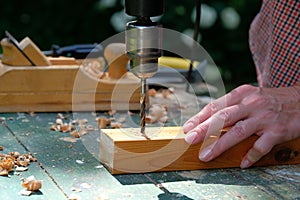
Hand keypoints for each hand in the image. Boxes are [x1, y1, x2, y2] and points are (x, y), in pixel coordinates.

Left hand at [183, 84, 299, 167]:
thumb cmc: (270, 101)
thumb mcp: (249, 96)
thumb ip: (231, 106)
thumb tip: (208, 120)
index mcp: (242, 94)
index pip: (216, 106)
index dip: (200, 117)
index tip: (187, 127)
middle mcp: (251, 104)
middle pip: (223, 117)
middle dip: (204, 130)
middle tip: (189, 140)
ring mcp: (264, 118)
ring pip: (238, 132)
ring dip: (220, 145)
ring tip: (206, 155)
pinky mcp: (277, 130)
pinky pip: (261, 146)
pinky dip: (251, 155)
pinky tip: (243, 163)